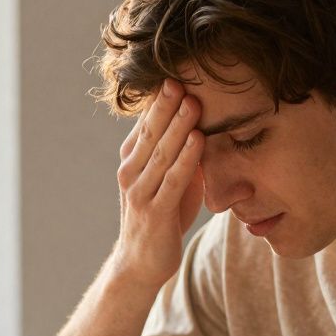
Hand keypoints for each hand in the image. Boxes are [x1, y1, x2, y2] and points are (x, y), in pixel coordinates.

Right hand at [113, 78, 204, 289]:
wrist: (140, 263)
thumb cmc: (160, 216)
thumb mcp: (167, 180)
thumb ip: (179, 153)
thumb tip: (204, 121)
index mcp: (131, 160)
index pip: (146, 123)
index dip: (160, 100)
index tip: (177, 73)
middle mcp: (130, 172)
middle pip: (150, 132)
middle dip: (167, 105)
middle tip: (181, 77)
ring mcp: (140, 193)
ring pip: (161, 153)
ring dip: (178, 127)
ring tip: (193, 103)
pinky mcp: (156, 213)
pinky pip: (172, 181)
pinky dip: (186, 159)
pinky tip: (199, 140)